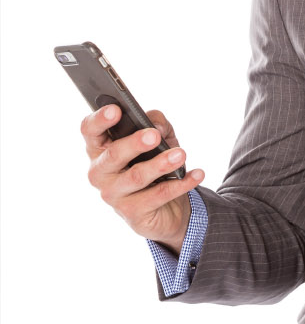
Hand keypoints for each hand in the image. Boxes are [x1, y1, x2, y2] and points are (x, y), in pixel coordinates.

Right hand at [81, 104, 203, 253]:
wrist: (166, 208)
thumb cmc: (154, 163)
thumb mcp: (158, 139)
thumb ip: (156, 123)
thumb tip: (157, 126)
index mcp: (100, 148)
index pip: (90, 130)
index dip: (100, 119)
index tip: (116, 109)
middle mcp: (100, 172)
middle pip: (113, 154)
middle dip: (134, 143)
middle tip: (154, 135)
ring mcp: (113, 195)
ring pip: (136, 177)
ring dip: (161, 164)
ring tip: (181, 154)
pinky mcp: (132, 213)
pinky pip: (158, 196)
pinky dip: (180, 184)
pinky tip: (196, 174)